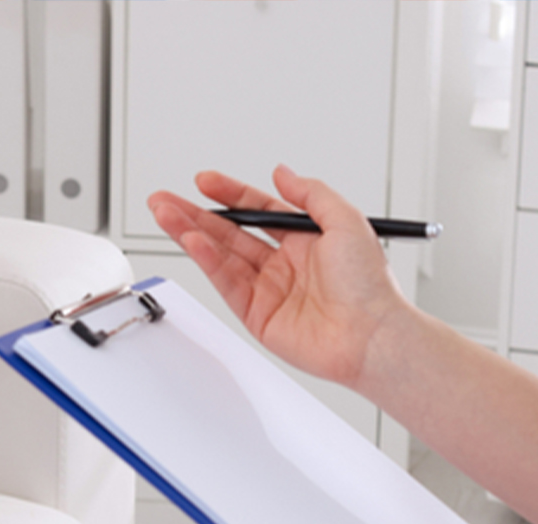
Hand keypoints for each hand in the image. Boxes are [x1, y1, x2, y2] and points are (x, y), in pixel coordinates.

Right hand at [148, 166, 414, 388]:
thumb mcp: (347, 220)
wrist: (372, 335)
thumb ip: (311, 194)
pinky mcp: (257, 316)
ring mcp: (269, 291)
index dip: (230, 194)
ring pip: (221, 256)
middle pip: (230, 233)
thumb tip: (282, 173)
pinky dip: (207, 261)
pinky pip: (226, 282)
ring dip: (191, 233)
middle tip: (166, 199)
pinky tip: (191, 241)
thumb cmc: (370, 286)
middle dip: (195, 214)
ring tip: (165, 214)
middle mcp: (285, 265)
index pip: (258, 211)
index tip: (205, 181)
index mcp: (306, 241)